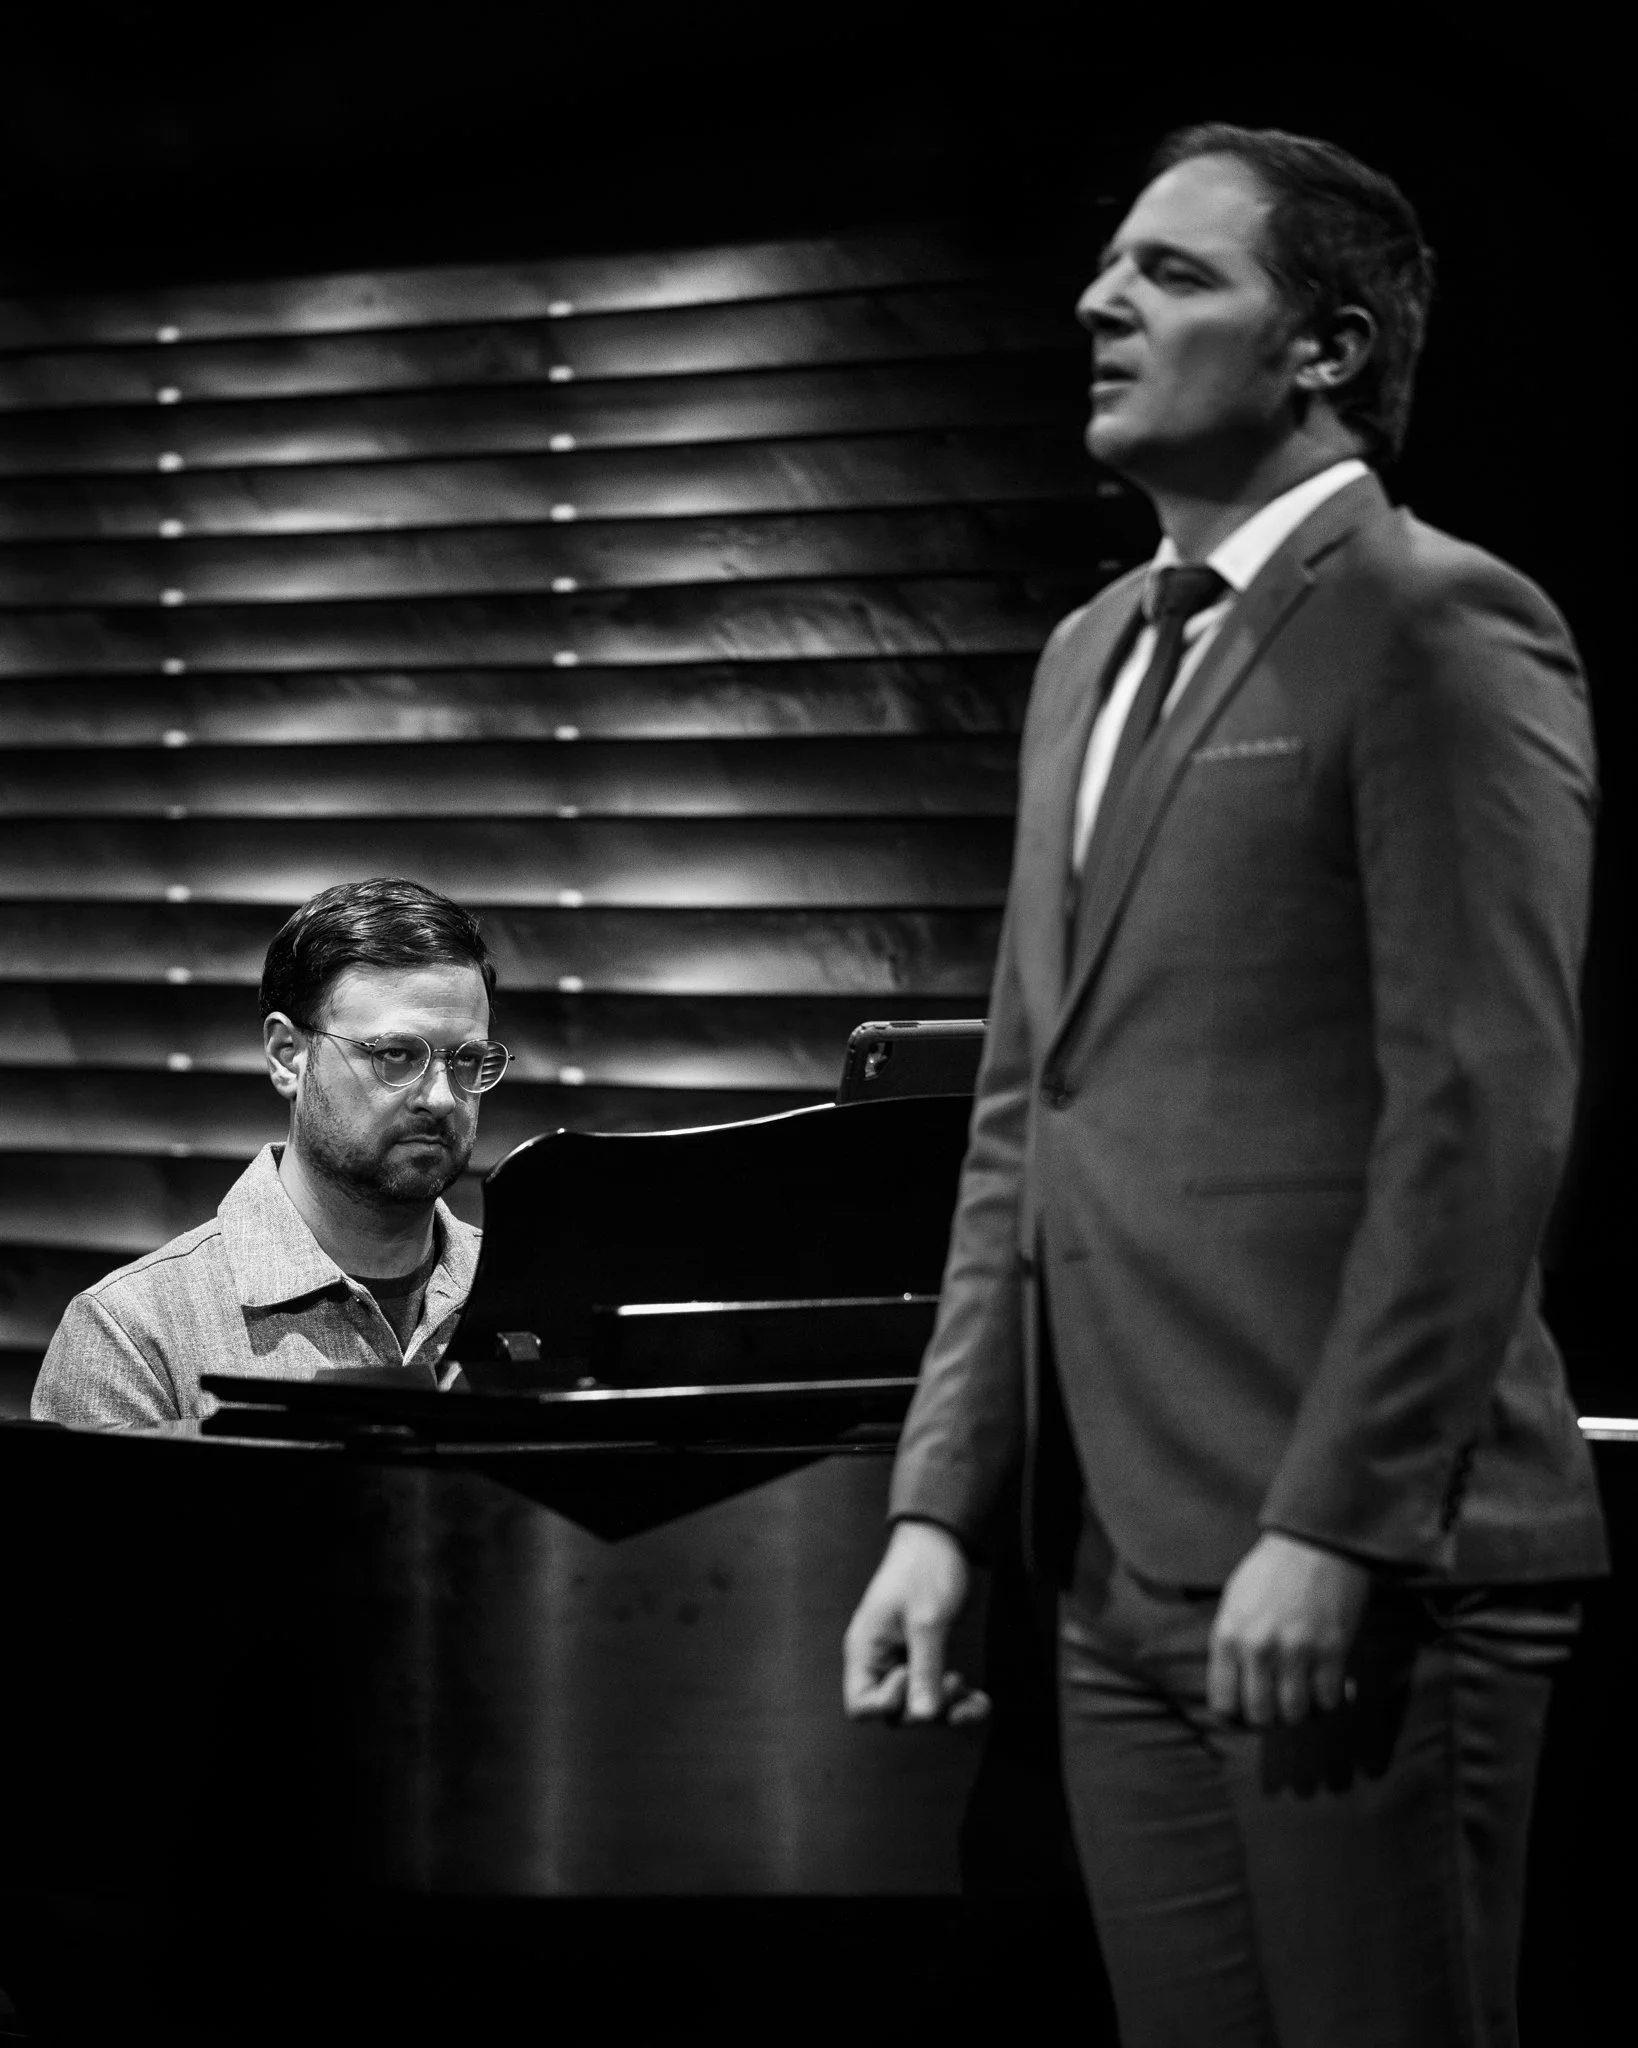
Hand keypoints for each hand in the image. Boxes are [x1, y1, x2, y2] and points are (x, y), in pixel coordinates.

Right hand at [843, 1519, 989, 1726]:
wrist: (941, 1540)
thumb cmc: (925, 1570)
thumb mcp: (927, 1621)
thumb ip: (924, 1670)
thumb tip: (924, 1716)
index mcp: (866, 1650)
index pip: (860, 1705)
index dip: (887, 1703)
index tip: (908, 1674)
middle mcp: (882, 1662)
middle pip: (895, 1713)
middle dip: (926, 1706)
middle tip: (952, 1679)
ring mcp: (905, 1662)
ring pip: (923, 1708)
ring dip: (949, 1710)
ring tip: (971, 1696)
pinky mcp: (928, 1660)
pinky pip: (940, 1696)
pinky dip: (961, 1704)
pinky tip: (982, 1701)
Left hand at [1207, 1531, 1370, 1726]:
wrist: (1313, 1541)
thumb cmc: (1271, 1571)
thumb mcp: (1234, 1603)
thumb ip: (1231, 1645)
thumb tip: (1233, 1690)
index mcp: (1228, 1635)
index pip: (1223, 1704)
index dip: (1236, 1717)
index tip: (1248, 1712)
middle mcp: (1259, 1648)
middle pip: (1260, 1717)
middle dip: (1270, 1721)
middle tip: (1279, 1708)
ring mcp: (1296, 1651)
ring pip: (1296, 1714)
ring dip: (1302, 1713)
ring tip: (1305, 1697)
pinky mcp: (1332, 1649)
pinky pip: (1328, 1701)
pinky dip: (1331, 1701)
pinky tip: (1332, 1686)